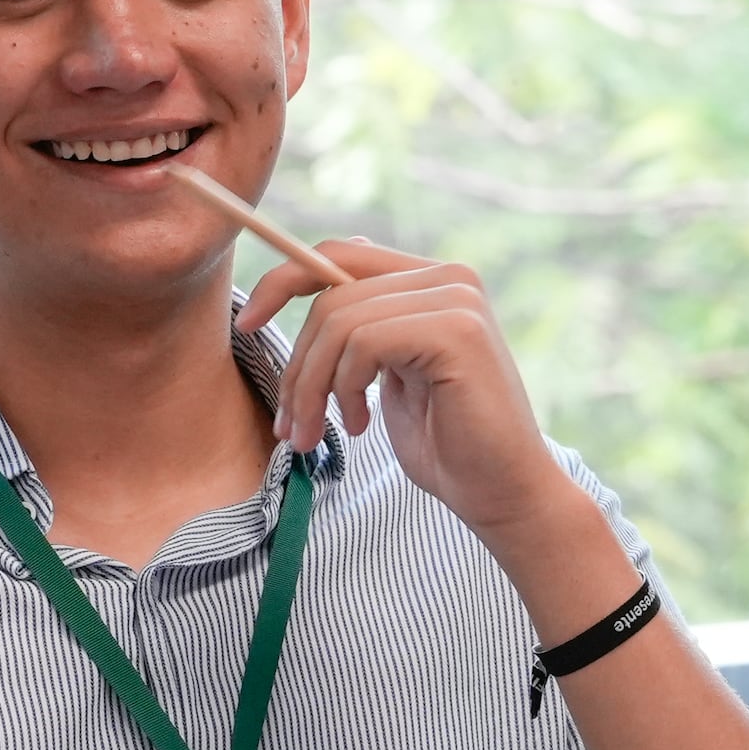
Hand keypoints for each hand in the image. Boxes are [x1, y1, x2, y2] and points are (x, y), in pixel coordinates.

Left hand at [232, 235, 570, 546]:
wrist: (502, 494)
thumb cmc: (445, 445)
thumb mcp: (388, 376)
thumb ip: (360, 332)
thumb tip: (297, 294)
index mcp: (431, 282)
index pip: (340, 254)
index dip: (283, 281)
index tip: (246, 326)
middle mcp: (449, 277)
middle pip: (330, 292)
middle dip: (297, 364)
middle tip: (292, 427)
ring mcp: (456, 299)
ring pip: (339, 321)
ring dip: (313, 386)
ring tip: (318, 434)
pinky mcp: (457, 330)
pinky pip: (364, 342)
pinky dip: (345, 388)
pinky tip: (361, 424)